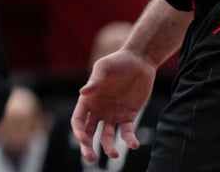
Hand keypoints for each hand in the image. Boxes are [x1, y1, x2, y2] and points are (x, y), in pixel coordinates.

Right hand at [71, 48, 155, 162]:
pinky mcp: (129, 116)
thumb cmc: (117, 61)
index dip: (79, 132)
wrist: (140, 61)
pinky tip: (133, 144)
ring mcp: (113, 114)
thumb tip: (83, 93)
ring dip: (109, 147)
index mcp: (87, 100)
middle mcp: (98, 110)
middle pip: (89, 133)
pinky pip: (127, 132)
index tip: (84, 140)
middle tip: (91, 159)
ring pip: (107, 136)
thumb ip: (95, 80)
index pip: (78, 121)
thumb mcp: (103, 67)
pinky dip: (129, 140)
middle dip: (88, 147)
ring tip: (114, 155)